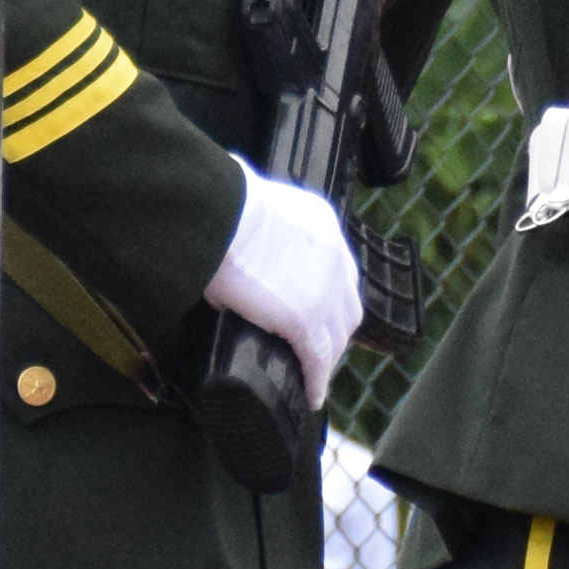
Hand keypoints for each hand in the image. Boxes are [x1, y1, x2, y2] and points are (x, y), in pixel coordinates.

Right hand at [211, 166, 368, 394]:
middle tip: (316, 350)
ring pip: (336, 337)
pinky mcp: (306, 320)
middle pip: (347, 307)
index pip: (338, 270)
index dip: (330, 296)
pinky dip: (316, 380)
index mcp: (323, 225)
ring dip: (326, 359)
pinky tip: (310, 395)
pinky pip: (317, 360)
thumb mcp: (250, 188)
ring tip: (311, 376)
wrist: (220, 216)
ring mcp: (324, 291)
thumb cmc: (221, 200)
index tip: (317, 312)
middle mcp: (335, 258)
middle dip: (335, 331)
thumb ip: (250, 190)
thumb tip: (231, 173)